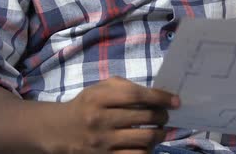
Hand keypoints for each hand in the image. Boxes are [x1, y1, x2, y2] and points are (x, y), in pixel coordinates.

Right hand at [48, 77, 179, 153]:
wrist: (60, 131)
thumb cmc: (87, 105)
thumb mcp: (100, 89)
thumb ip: (126, 87)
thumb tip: (158, 94)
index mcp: (98, 99)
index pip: (136, 95)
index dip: (160, 97)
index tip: (175, 101)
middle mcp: (100, 121)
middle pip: (144, 118)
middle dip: (162, 116)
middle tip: (165, 116)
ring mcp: (102, 143)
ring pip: (144, 140)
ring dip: (159, 134)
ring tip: (159, 130)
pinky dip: (147, 149)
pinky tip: (148, 144)